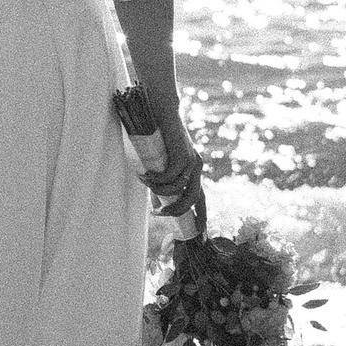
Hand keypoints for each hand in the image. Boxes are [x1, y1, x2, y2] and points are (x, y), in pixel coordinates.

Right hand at [149, 119, 205, 235]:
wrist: (163, 112)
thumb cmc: (159, 137)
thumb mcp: (162, 163)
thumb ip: (164, 181)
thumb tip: (158, 201)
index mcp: (194, 172)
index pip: (202, 199)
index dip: (202, 217)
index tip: (198, 234)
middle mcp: (197, 168)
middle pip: (192, 200)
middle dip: (175, 211)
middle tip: (157, 213)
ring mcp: (192, 161)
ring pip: (177, 189)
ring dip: (158, 190)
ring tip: (143, 181)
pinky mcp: (183, 155)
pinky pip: (169, 176)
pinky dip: (155, 179)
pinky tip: (145, 174)